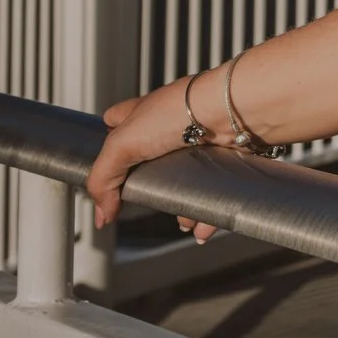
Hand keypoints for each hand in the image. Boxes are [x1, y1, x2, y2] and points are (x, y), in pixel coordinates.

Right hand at [88, 76, 225, 240]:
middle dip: (150, 191)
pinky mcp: (224, 157)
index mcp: (142, 115)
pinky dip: (208, 213)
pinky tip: (203, 227)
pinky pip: (214, 192)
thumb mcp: (123, 143)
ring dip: (182, 208)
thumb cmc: (178, 112)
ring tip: (184, 222)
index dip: (110, 146)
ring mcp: (200, 142)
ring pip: (185, 182)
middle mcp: (171, 127)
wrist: (234, 110)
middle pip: (152, 164)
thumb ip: (103, 179)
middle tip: (151, 202)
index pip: (116, 125)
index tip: (109, 173)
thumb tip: (103, 215)